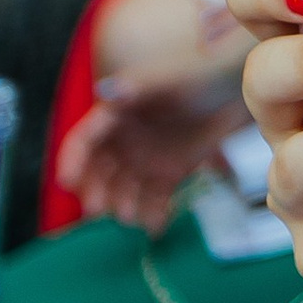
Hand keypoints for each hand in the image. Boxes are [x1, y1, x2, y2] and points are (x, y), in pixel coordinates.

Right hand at [57, 61, 248, 234]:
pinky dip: (154, 214)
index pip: (84, 140)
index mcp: (114, 116)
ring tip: (129, 216)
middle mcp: (124, 142)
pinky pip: (155, 199)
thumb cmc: (196, 75)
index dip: (73, 160)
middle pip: (99, 172)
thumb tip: (104, 89)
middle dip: (95, 190)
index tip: (68, 181)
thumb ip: (136, 88)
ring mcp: (144, 161)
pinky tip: (155, 227)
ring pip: (124, 189)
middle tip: (97, 208)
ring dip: (122, 204)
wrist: (235, 90)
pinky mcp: (168, 175)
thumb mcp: (167, 80)